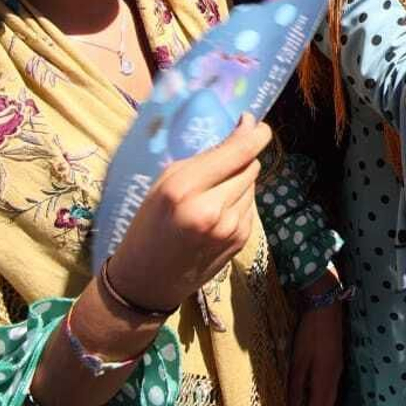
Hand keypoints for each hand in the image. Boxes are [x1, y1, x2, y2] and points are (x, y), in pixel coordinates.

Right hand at [105, 116, 271, 313]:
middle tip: (220, 164)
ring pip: (252, 184)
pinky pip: (250, 205)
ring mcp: (230, 227)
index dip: (255, 134)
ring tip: (212, 193)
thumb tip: (248, 127)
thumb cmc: (149, 223)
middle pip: (250, 165)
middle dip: (241, 158)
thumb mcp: (165, 182)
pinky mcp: (241, 240)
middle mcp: (211, 208)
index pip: (238, 152)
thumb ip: (206, 156)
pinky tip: (217, 212)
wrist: (147, 281)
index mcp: (184, 188)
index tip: (258, 124)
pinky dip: (239, 201)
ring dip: (240, 180)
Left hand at [287, 270, 343, 405]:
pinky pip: (328, 391)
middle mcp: (334, 379)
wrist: (327, 308)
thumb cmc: (310, 333)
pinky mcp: (336, 364)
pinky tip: (310, 400)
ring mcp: (337, 371)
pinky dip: (319, 401)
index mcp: (325, 380)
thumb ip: (295, 387)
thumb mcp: (298, 361)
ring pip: (328, 400)